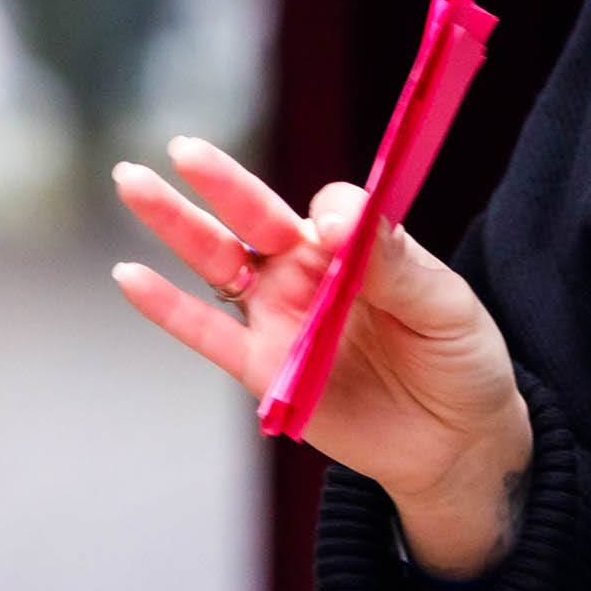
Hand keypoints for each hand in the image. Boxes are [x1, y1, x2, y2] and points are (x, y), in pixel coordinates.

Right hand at [109, 135, 535, 576]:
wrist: (457, 442)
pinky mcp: (263, 369)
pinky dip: (167, 308)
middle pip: (254, 217)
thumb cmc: (461, 360)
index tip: (336, 227)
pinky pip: (207, 333)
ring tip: (131, 181)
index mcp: (357, 245)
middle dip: (217, 182)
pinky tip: (129, 277)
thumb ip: (392, 262)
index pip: (329, 208)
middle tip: (182, 148)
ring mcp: (281, 318)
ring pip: (219, 261)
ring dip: (176, 224)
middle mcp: (311, 273)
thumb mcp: (444, 306)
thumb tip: (335, 217)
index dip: (330, 212)